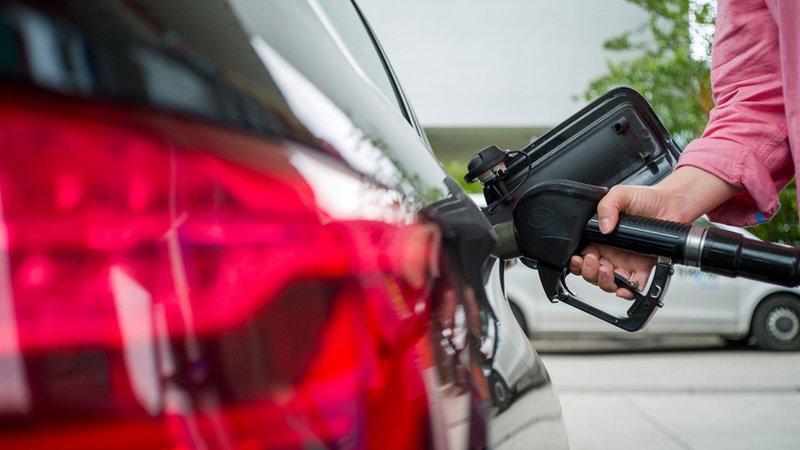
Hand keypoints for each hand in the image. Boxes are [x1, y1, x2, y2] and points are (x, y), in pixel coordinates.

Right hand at [570, 167, 738, 298]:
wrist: (671, 203)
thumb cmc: (646, 198)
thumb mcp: (620, 194)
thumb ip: (606, 206)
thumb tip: (604, 226)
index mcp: (600, 237)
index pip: (581, 254)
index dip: (577, 261)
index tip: (579, 258)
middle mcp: (610, 252)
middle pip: (591, 272)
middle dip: (588, 272)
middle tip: (593, 262)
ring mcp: (625, 262)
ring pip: (608, 282)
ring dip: (604, 282)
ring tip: (607, 271)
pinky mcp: (642, 268)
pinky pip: (633, 286)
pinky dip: (628, 291)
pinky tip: (625, 287)